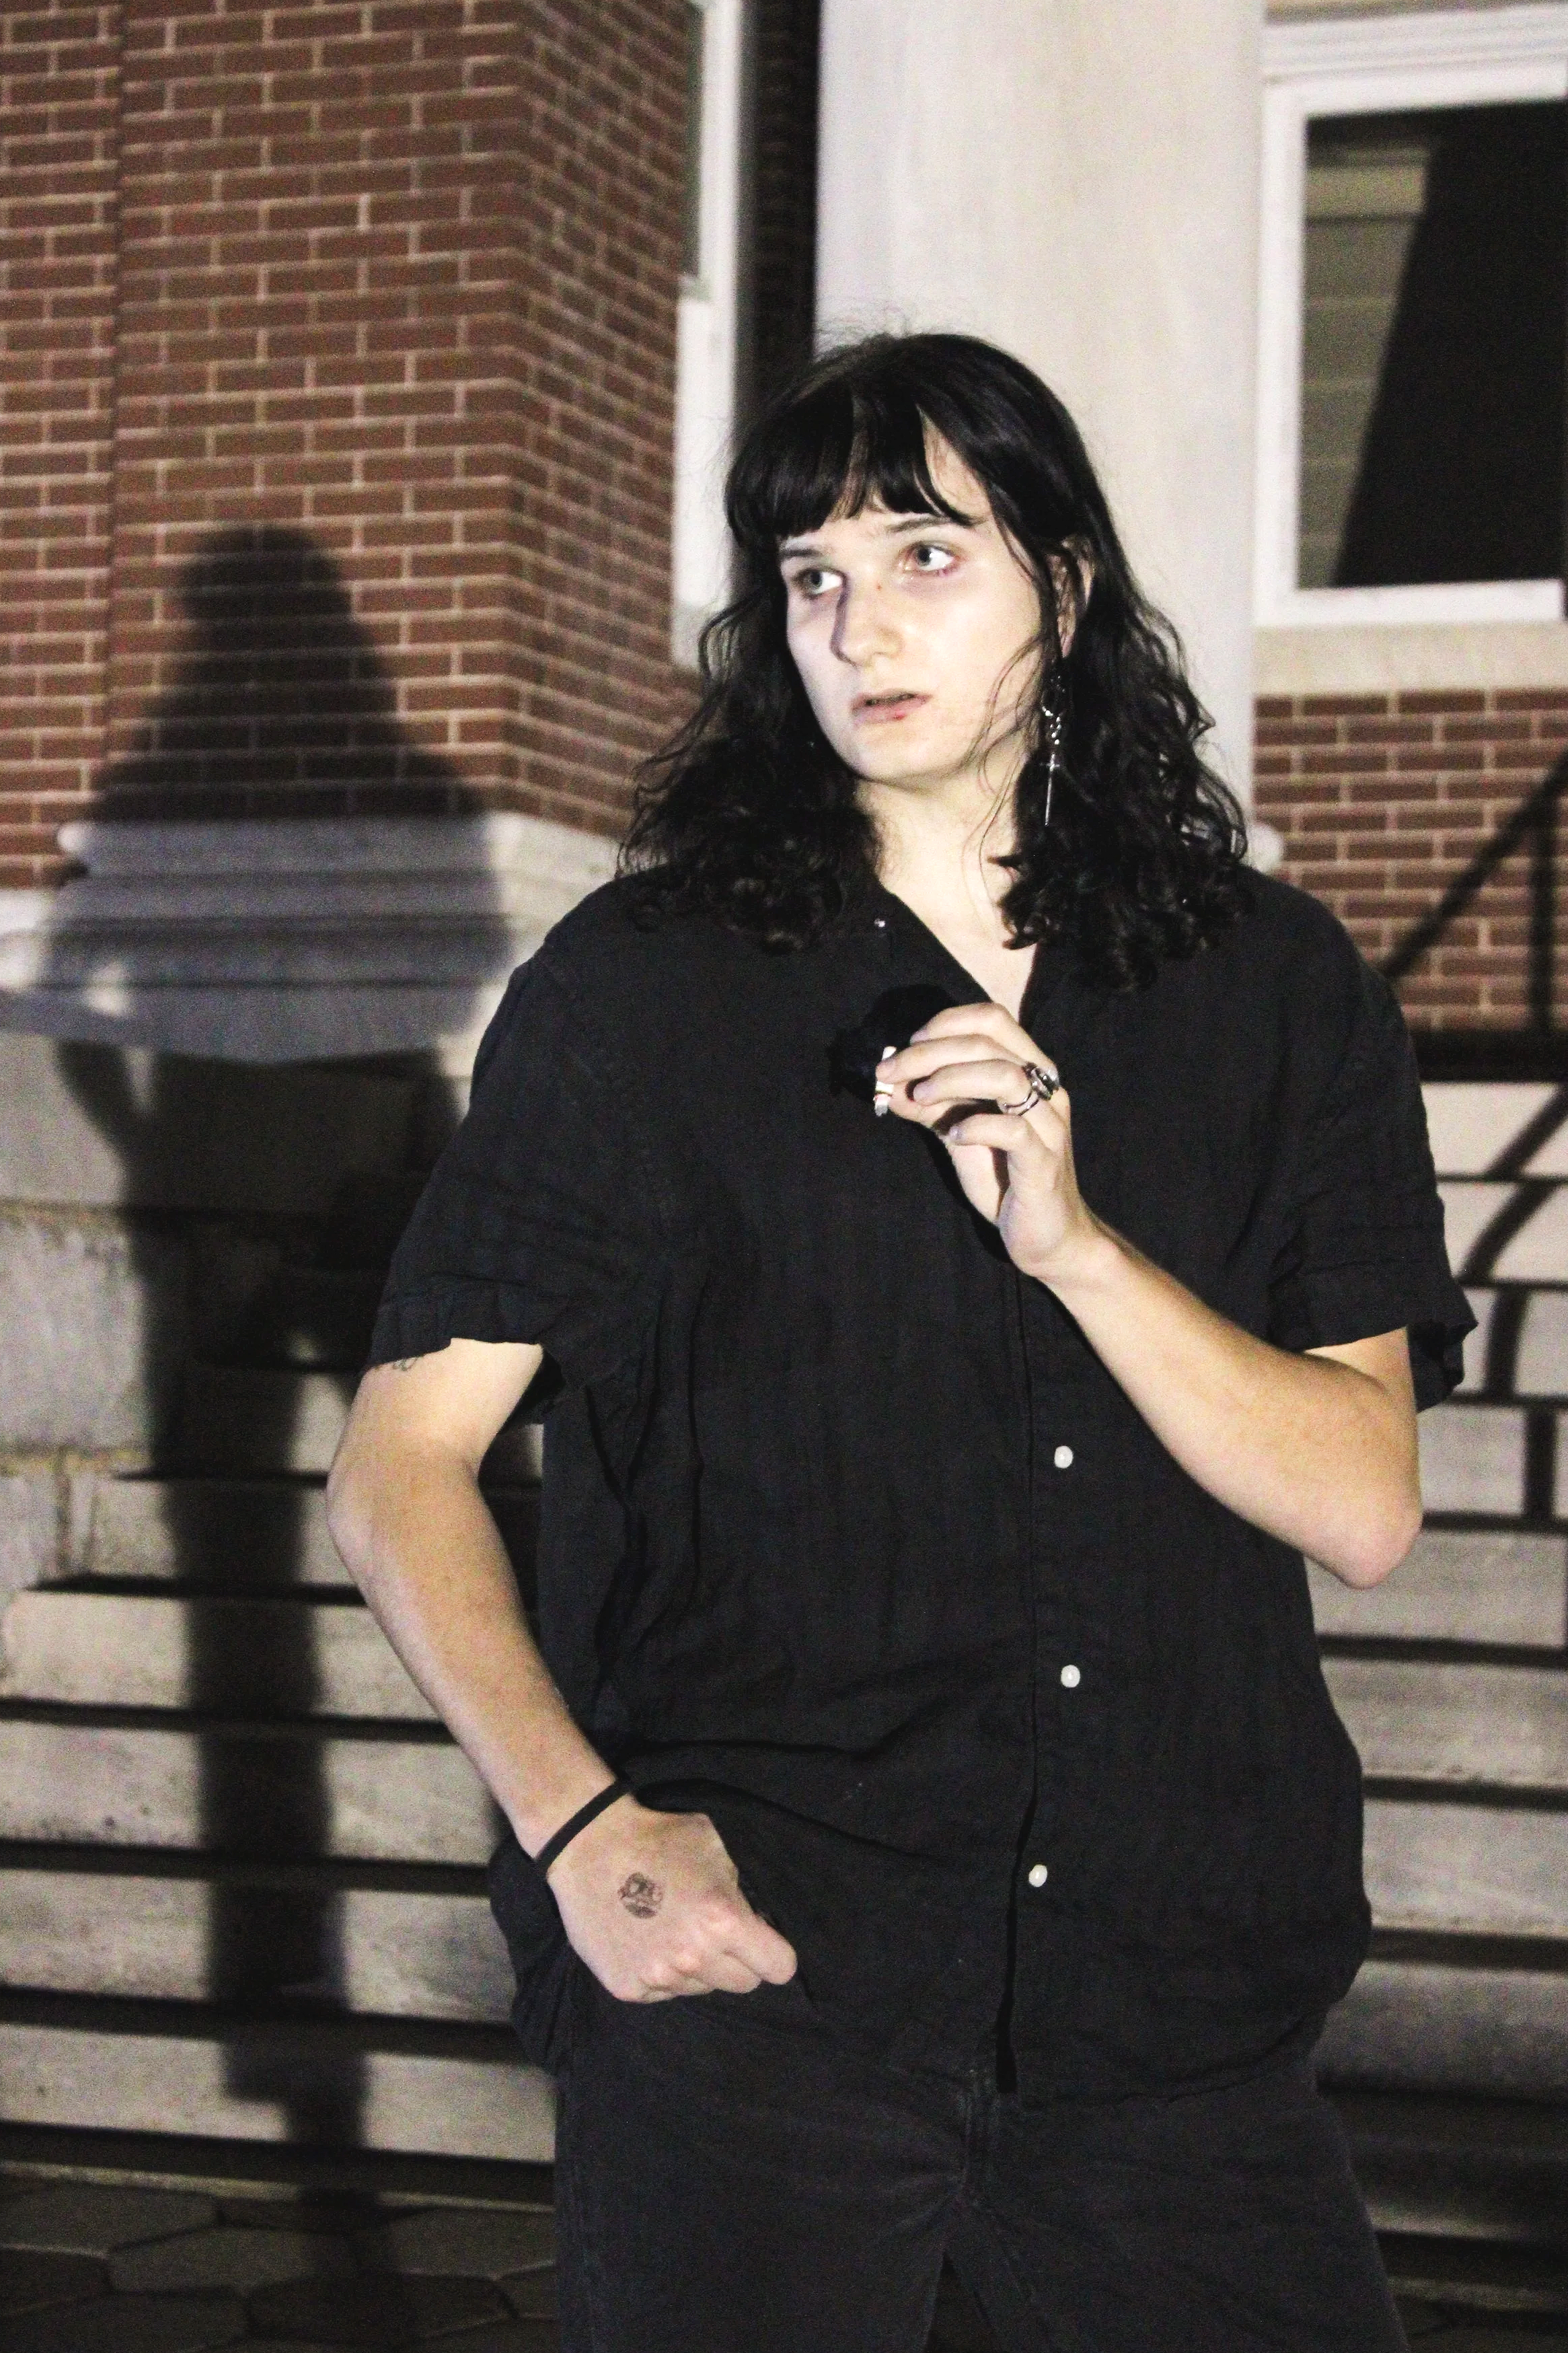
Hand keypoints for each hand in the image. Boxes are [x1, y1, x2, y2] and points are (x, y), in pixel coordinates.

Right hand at [544, 1796, 798, 2002]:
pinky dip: (661, 1972)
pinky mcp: (628, 1988)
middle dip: (739, 1960)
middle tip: (715, 1932)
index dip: (775, 1954)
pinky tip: (645, 1939)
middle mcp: (693, 1957)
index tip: (763, 1944)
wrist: (589, 1845)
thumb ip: (738, 1889)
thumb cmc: (657, 1838)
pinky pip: (664, 1992)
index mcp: (723, 1921)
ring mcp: (658, 1977)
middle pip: (744, 1984)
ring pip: (702, 1988)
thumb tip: (752, 1922)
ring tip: (671, 1928)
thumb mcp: (713, 1849)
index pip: (779, 1967)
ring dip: (697, 1966)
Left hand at [879, 1002, 1104, 1285]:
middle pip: (990, 1042)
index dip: (947, 1022)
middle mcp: (1045, 1090)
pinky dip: (976, 1125)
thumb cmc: (1005, 1179)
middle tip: (892, 1070)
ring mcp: (1049, 1125)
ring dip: (953, 1079)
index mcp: (1029, 1072)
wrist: (1047, 1236)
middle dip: (931, 1051)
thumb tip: (888, 1084)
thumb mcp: (959, 1135)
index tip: (909, 1044)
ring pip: (1007, 1076)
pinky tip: (953, 1136)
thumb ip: (930, 1107)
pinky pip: (1014, 1130)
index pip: (993, 1018)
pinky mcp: (1044, 1163)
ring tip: (921, 1098)